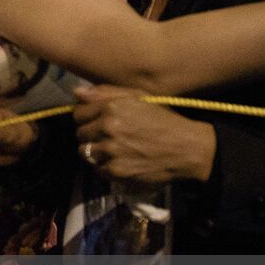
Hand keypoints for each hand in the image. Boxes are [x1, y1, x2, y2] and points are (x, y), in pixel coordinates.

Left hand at [73, 85, 215, 182]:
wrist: (187, 148)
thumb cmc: (164, 119)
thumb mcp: (139, 96)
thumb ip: (105, 92)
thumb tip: (77, 93)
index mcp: (111, 107)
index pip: (78, 113)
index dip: (86, 117)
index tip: (96, 121)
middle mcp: (107, 128)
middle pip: (80, 133)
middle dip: (91, 134)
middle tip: (108, 137)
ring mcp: (111, 151)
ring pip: (85, 152)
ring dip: (96, 152)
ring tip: (113, 150)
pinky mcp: (116, 171)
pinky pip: (98, 169)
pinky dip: (105, 167)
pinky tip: (120, 161)